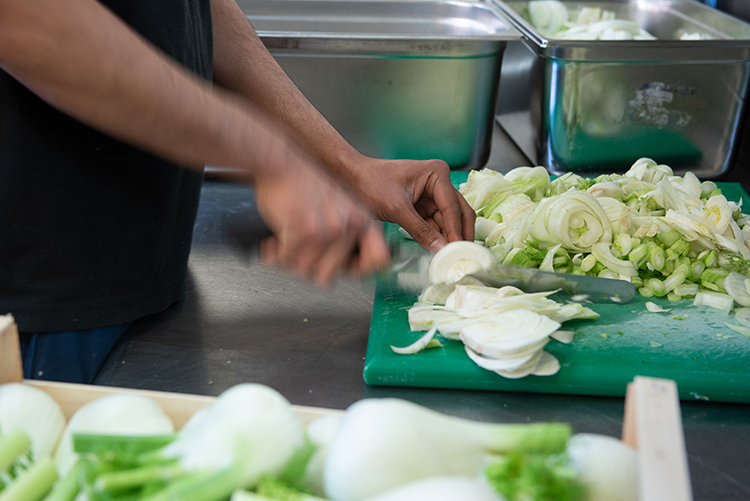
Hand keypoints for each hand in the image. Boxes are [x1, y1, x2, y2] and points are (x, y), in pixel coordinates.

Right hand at [253, 147, 389, 284]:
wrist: (281, 162)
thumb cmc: (304, 184)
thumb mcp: (340, 206)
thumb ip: (349, 236)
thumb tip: (355, 269)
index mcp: (361, 219)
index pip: (378, 260)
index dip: (360, 270)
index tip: (344, 268)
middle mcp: (349, 225)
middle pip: (328, 275)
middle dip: (307, 266)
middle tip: (298, 252)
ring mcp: (328, 229)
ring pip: (306, 270)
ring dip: (290, 260)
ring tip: (285, 243)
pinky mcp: (305, 230)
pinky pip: (288, 259)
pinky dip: (276, 253)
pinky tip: (275, 241)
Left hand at [349, 156, 475, 252]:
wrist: (351, 178)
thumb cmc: (370, 182)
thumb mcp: (396, 209)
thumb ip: (420, 230)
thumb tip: (440, 249)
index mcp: (436, 173)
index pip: (452, 207)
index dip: (456, 230)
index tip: (458, 250)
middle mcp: (439, 181)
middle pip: (458, 212)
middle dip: (459, 233)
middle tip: (463, 255)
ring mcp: (432, 194)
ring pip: (448, 220)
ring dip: (448, 237)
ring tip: (451, 257)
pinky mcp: (423, 205)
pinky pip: (435, 223)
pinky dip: (437, 236)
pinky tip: (438, 251)